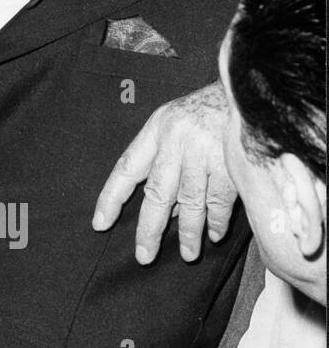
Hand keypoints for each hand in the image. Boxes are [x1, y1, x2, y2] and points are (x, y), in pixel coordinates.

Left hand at [92, 81, 235, 263]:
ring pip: (191, 201)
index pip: (126, 168)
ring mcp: (205, 152)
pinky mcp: (232, 162)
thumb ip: (162, 160)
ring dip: (188, 231)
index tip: (101, 223)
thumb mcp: (172, 123)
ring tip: (187, 254)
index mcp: (156, 130)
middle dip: (149, 228)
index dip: (111, 198)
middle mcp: (176, 141)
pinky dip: (217, 220)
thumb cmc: (203, 111)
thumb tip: (163, 209)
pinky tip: (214, 234)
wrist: (246, 91)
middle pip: (158, 192)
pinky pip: (220, 199)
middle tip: (143, 256)